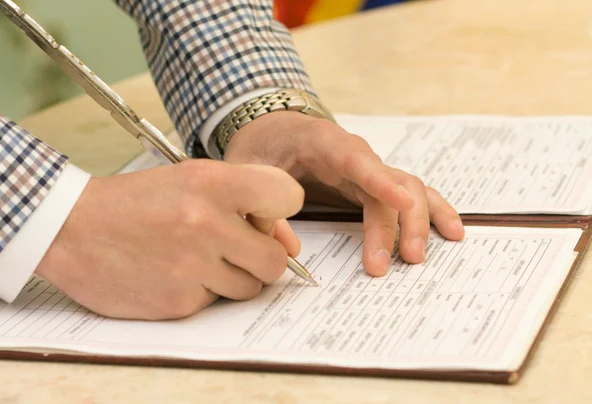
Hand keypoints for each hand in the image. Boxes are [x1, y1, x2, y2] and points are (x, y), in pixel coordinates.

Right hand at [35, 160, 303, 319]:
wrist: (72, 227)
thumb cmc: (139, 201)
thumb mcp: (192, 182)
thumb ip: (246, 205)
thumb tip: (289, 245)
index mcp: (212, 183)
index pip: (288, 195)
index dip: (280, 209)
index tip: (263, 215)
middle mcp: (207, 224)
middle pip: (276, 260)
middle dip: (260, 257)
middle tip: (233, 247)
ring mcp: (193, 267)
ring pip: (250, 287)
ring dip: (232, 276)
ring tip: (196, 257)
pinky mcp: (179, 302)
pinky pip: (215, 302)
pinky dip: (201, 291)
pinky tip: (172, 272)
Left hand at [224, 111, 464, 275]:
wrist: (274, 129)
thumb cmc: (263, 147)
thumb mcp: (247, 169)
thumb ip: (262, 205)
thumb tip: (289, 249)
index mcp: (324, 143)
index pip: (357, 161)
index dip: (380, 181)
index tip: (401, 203)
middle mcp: (356, 154)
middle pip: (391, 184)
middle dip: (395, 224)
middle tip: (388, 264)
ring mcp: (370, 168)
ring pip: (409, 189)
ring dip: (418, 223)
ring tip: (417, 258)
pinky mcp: (376, 183)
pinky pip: (410, 194)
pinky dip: (432, 212)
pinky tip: (450, 232)